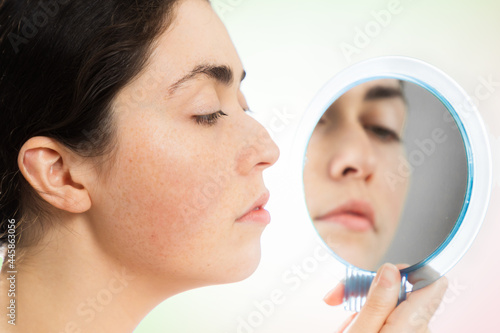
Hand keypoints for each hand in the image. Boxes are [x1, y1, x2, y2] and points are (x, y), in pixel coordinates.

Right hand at [323, 263, 447, 332]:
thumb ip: (378, 301)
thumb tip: (391, 270)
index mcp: (412, 327)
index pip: (431, 282)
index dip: (405, 271)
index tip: (379, 273)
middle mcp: (418, 332)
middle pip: (404, 291)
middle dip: (371, 288)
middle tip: (340, 296)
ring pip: (392, 303)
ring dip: (364, 303)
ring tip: (340, 313)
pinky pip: (388, 318)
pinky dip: (368, 316)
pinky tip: (351, 325)